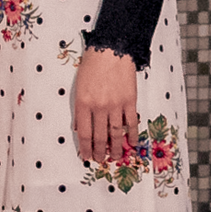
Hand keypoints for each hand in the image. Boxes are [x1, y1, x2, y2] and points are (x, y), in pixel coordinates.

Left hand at [73, 47, 136, 164]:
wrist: (111, 50)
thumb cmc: (91, 66)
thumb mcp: (78, 87)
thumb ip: (79, 109)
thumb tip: (79, 128)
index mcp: (83, 104)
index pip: (84, 133)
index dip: (85, 148)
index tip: (86, 157)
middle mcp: (99, 107)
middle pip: (99, 137)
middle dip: (100, 152)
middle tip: (101, 160)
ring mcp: (115, 105)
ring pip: (115, 134)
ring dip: (116, 149)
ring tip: (116, 158)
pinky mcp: (130, 101)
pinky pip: (131, 123)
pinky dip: (132, 135)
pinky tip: (132, 144)